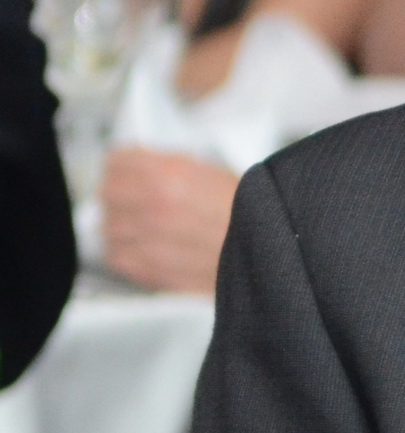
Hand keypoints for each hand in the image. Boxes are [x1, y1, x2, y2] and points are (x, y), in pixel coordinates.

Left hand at [99, 148, 238, 294]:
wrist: (269, 250)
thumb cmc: (249, 213)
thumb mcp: (211, 172)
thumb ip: (167, 167)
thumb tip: (137, 166)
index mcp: (169, 174)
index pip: (115, 162)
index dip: (122, 165)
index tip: (126, 170)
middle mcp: (153, 205)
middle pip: (107, 193)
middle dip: (119, 194)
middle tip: (132, 197)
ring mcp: (149, 239)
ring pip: (108, 227)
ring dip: (121, 224)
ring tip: (141, 225)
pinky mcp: (151, 269)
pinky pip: (116, 257)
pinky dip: (124, 252)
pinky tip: (143, 247)